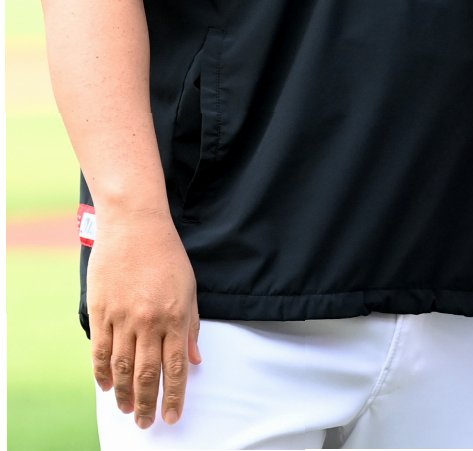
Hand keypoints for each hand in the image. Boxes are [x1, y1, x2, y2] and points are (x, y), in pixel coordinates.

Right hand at [87, 210, 201, 428]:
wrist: (136, 226)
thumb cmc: (167, 255)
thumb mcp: (190, 288)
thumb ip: (191, 326)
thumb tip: (195, 361)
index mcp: (175, 315)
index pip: (175, 367)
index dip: (174, 396)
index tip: (172, 416)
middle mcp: (149, 321)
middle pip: (146, 374)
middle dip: (147, 404)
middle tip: (146, 424)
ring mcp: (123, 318)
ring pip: (121, 368)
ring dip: (123, 394)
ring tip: (126, 411)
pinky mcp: (101, 311)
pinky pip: (100, 351)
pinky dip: (101, 373)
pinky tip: (105, 386)